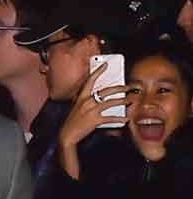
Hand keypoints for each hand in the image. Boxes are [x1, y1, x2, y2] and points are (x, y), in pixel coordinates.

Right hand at [57, 62, 129, 178]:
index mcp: (81, 97)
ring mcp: (91, 110)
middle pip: (106, 91)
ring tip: (130, 100)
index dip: (98, 71)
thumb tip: (99, 98)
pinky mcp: (95, 120)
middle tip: (128, 87)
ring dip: (123, 101)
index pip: (90, 81)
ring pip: (111, 102)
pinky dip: (119, 119)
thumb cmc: (72, 121)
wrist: (67, 134)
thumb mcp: (77, 107)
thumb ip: (86, 101)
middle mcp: (86, 102)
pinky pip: (110, 118)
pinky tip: (125, 119)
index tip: (105, 65)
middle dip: (119, 88)